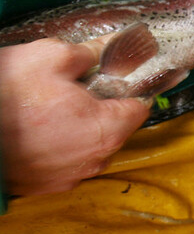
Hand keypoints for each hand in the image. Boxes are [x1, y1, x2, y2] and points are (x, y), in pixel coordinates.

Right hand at [0, 37, 150, 195]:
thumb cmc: (5, 96)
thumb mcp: (51, 57)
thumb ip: (90, 53)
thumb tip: (110, 47)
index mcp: (106, 129)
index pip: (139, 107)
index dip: (130, 87)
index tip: (118, 77)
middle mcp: (95, 159)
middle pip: (115, 127)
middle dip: (101, 107)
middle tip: (73, 88)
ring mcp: (70, 176)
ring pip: (90, 145)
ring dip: (79, 127)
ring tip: (49, 108)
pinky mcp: (46, 186)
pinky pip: (66, 160)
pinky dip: (58, 145)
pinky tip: (36, 129)